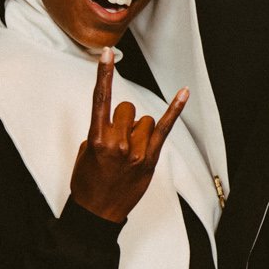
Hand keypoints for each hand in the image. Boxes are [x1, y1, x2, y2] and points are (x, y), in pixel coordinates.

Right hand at [70, 49, 188, 222]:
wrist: (97, 213)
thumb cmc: (88, 184)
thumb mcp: (85, 154)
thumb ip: (100, 133)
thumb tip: (115, 124)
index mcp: (96, 139)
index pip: (100, 100)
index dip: (104, 75)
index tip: (107, 55)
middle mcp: (118, 142)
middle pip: (127, 108)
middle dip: (122, 119)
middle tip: (117, 141)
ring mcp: (136, 152)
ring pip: (143, 120)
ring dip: (138, 130)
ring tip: (128, 153)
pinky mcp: (150, 159)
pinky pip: (164, 128)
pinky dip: (174, 110)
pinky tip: (183, 93)